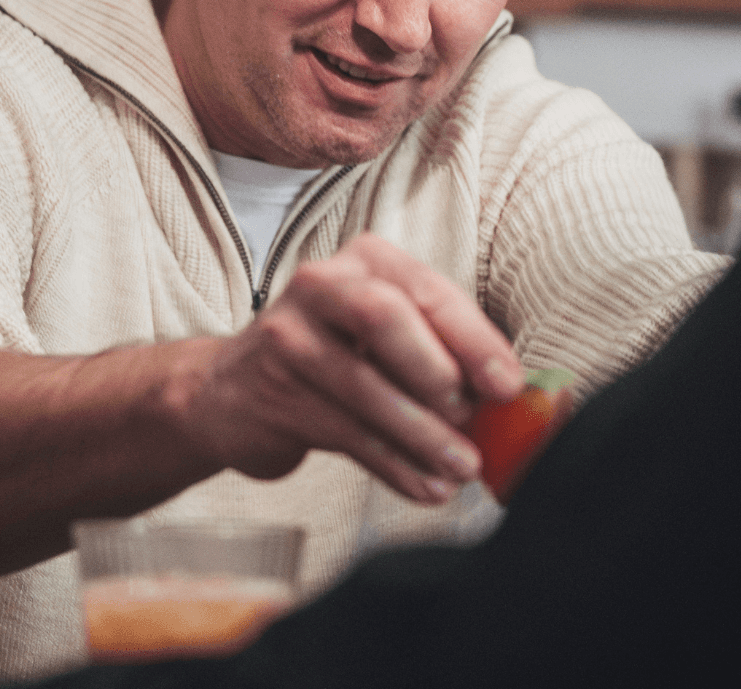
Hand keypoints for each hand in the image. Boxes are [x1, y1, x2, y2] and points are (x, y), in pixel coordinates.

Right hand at [176, 233, 525, 503]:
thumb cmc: (332, 359)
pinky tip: (424, 487)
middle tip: (469, 418)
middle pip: (383, 316)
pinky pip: (344, 432)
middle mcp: (319, 285)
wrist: (231, 392)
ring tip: (460, 469)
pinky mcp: (272, 390)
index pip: (427, 290)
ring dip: (421, 434)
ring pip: (363, 384)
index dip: (474, 340)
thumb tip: (518, 402)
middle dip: (435, 371)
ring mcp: (286, 336)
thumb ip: (442, 353)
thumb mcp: (384, 337)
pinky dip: (392, 465)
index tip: (508, 387)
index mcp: (364, 261)